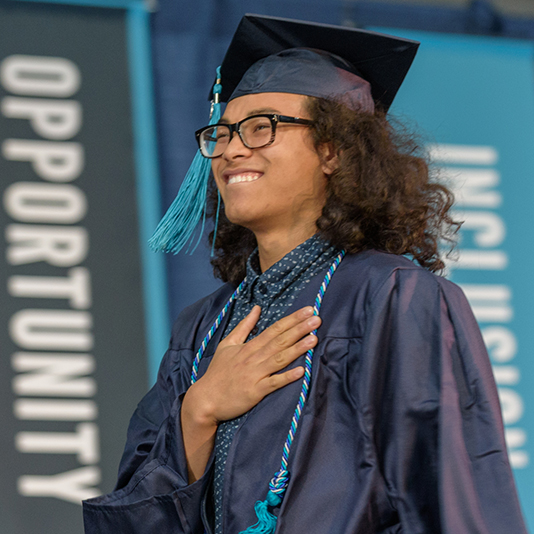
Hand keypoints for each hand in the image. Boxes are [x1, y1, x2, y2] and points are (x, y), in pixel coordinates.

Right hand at [186, 305, 320, 424]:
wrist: (205, 399)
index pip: (274, 329)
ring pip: (279, 358)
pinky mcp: (255, 391)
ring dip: (297, 348)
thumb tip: (257, 308)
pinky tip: (301, 371)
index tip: (308, 311)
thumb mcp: (228, 344)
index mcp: (249, 346)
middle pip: (280, 340)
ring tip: (314, 339)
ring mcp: (255, 374)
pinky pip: (273, 383)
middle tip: (317, 319)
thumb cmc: (218, 371)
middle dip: (299, 329)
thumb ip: (244, 326)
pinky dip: (287, 377)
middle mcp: (254, 357)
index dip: (292, 319)